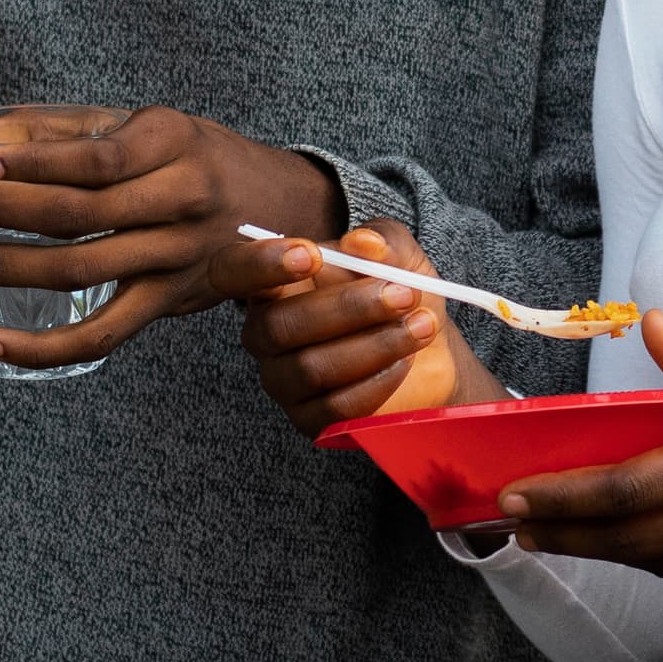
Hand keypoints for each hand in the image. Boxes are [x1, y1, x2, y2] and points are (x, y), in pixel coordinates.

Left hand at [0, 107, 342, 370]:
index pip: (90, 159)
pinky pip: (100, 337)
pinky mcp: (168, 304)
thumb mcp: (149, 125)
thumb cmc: (200, 157)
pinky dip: (39, 348)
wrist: (285, 208)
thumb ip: (66, 130)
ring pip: (78, 274)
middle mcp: (182, 200)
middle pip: (76, 215)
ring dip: (1, 267)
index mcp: (174, 142)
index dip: (26, 164)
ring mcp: (177, 259)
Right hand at [235, 221, 505, 432]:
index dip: (259, 264)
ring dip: (375, 344)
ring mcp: (283, 380)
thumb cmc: (400, 295)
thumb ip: (382, 241)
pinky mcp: (309, 420)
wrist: (430, 353)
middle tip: (402, 294)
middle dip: (346, 308)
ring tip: (421, 326)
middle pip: (277, 325)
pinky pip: (334, 407)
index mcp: (272, 284)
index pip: (232, 272)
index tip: (310, 255)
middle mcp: (265, 333)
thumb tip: (362, 243)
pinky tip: (405, 362)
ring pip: (310, 368)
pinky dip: (377, 382)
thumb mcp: (400, 255)